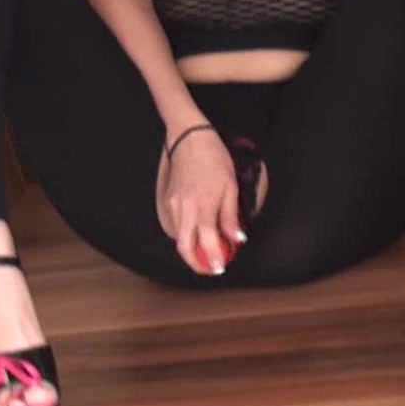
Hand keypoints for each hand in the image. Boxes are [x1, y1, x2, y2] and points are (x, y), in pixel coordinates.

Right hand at [160, 127, 245, 274]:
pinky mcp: (168, 200)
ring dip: (191, 248)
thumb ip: (231, 216)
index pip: (206, 242)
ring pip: (178, 237)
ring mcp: (173, 205)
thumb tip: (236, 238)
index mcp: (203, 206)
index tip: (219, 267)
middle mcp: (184, 209)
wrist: (189, 138)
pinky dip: (185, 234)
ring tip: (207, 249)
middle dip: (196, 263)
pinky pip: (175, 225)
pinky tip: (197, 231)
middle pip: (184, 247)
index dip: (212, 259)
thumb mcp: (230, 187)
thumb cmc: (213, 159)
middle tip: (210, 267)